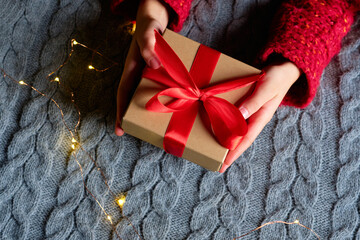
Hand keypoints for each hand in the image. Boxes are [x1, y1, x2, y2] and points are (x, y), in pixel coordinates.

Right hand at [115, 0, 169, 135]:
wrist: (156, 18)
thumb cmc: (149, 25)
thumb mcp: (148, 33)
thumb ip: (148, 45)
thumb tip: (153, 64)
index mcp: (131, 68)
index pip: (123, 93)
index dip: (120, 111)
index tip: (120, 128)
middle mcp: (138, 74)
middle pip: (133, 98)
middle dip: (134, 116)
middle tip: (137, 133)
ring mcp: (148, 74)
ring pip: (146, 95)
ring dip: (148, 110)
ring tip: (155, 127)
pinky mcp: (159, 72)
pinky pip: (159, 87)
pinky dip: (162, 98)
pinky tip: (173, 107)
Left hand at [219, 60, 300, 172]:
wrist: (283, 67)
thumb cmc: (277, 77)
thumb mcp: (266, 88)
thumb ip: (254, 101)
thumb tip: (239, 115)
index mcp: (261, 117)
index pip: (246, 139)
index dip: (235, 152)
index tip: (224, 163)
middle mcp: (254, 117)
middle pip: (240, 138)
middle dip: (228, 151)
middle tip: (215, 163)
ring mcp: (249, 111)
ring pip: (236, 129)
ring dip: (225, 138)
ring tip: (213, 149)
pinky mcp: (245, 104)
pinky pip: (233, 116)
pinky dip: (225, 122)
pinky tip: (216, 126)